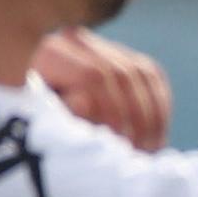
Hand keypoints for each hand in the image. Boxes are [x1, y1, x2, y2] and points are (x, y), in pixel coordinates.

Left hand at [32, 28, 170, 151]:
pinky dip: (160, 109)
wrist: (39, 122)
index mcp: (50, 55)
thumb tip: (85, 101)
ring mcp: (103, 47)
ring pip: (143, 73)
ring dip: (152, 118)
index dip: (111, 112)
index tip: (115, 146)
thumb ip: (62, 116)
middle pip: (122, 74)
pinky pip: (154, 77)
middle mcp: (76, 42)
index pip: (92, 76)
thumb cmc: (38, 133)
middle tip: (137, 154)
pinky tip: (156, 136)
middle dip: (135, 118)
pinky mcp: (125, 57)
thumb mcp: (43, 127)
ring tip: (148, 151)